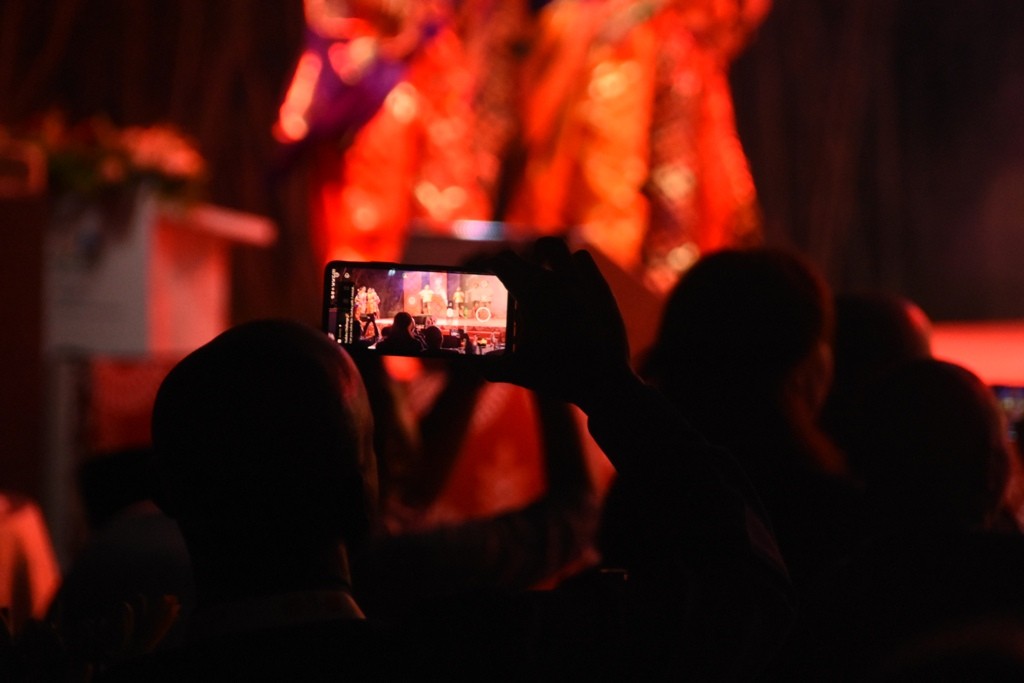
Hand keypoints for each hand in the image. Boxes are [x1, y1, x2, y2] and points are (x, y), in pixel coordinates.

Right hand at [482, 238, 632, 408]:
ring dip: (542, 253)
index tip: (488, 271)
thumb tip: (475, 364)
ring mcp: (579, 282)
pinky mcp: (599, 287)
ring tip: (538, 265)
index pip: (502, 263)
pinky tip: (570, 276)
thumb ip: (491, 366)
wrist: (605, 382)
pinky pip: (581, 259)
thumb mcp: (519, 372)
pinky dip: (572, 264)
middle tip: (507, 278)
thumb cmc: (558, 376)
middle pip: (523, 259)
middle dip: (511, 266)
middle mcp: (553, 281)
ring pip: (552, 248)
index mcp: (529, 296)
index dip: (491, 265)